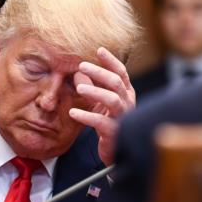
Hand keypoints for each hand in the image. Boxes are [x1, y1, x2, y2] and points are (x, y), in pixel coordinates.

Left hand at [69, 47, 135, 165]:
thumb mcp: (99, 102)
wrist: (115, 151)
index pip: (121, 72)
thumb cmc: (108, 123)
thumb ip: (91, 86)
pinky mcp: (114, 132)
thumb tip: (78, 71)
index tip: (98, 50)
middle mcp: (128, 103)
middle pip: (116, 82)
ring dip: (95, 91)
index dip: (110, 61)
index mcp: (126, 93)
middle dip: (99, 72)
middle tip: (81, 65)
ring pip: (112, 100)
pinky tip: (73, 113)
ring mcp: (123, 118)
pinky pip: (101, 122)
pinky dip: (86, 116)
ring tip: (79, 88)